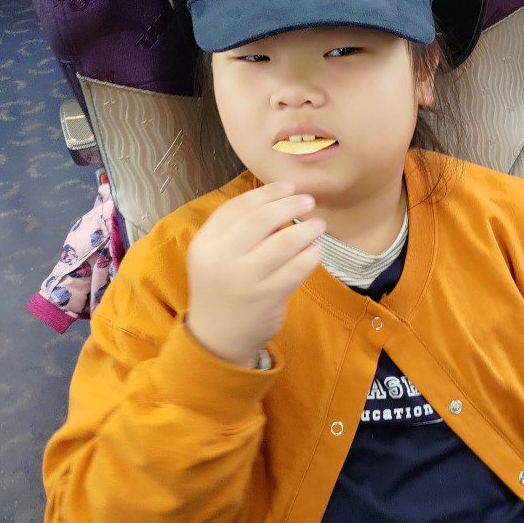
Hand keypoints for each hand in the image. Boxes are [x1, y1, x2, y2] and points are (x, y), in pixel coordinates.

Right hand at [186, 182, 324, 365]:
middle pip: (261, 220)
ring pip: (284, 243)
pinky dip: (311, 255)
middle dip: (290, 204)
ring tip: (318, 225)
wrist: (217, 336)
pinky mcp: (267, 298)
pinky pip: (297, 268)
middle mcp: (221, 259)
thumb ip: (239, 229)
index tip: (287, 186)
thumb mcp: (216, 255)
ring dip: (307, 229)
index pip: (238, 207)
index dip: (266, 193)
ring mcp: (245, 280)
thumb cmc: (223, 286)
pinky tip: (316, 250)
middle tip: (308, 201)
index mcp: (205, 243)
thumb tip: (281, 197)